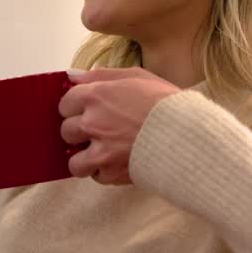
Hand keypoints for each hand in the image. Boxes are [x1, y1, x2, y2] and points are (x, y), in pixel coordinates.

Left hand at [58, 67, 180, 184]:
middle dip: (78, 132)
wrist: (187, 134)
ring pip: (74, 161)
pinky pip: (96, 176)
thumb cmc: (166, 103)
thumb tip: (74, 77)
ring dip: (84, 158)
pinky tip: (118, 163)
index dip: (74, 108)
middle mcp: (92, 123)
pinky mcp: (111, 173)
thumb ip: (102, 75)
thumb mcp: (136, 76)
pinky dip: (104, 172)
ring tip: (101, 154)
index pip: (64, 104)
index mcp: (96, 96)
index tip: (83, 111)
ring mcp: (99, 151)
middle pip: (66, 131)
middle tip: (96, 132)